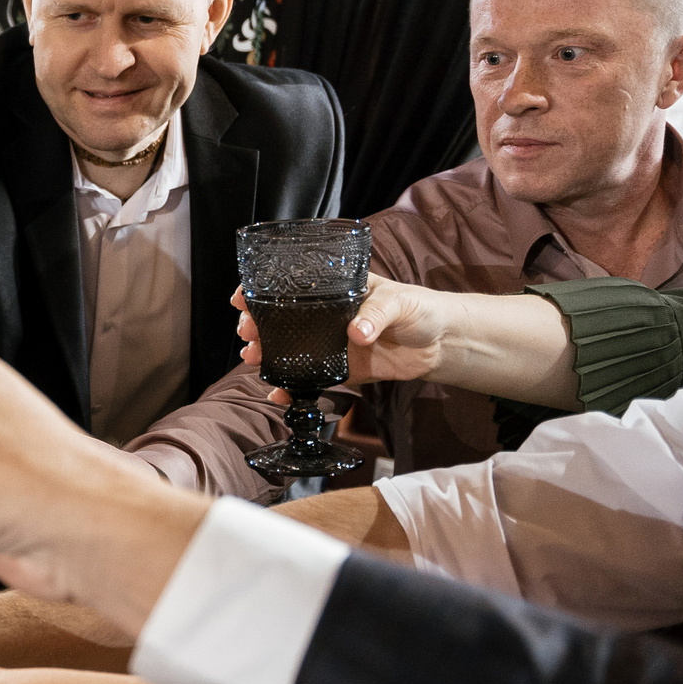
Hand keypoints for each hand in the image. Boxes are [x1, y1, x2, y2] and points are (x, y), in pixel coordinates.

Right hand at [238, 275, 444, 406]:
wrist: (440, 345)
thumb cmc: (420, 310)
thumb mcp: (399, 302)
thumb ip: (377, 314)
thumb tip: (356, 333)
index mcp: (334, 292)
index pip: (290, 287)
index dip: (262, 291)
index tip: (243, 297)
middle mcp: (324, 319)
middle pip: (280, 321)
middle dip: (256, 326)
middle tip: (248, 332)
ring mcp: (328, 346)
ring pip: (287, 350)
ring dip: (265, 355)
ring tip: (253, 358)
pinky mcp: (338, 371)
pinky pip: (307, 381)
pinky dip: (290, 390)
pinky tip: (277, 396)